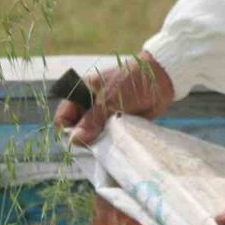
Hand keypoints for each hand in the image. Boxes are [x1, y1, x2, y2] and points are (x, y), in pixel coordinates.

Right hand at [53, 51, 174, 145]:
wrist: (161, 79)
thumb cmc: (131, 82)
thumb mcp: (109, 100)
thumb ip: (92, 120)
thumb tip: (74, 140)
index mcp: (81, 94)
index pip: (63, 117)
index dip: (67, 130)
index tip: (78, 141)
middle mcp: (89, 107)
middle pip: (77, 130)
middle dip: (84, 139)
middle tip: (95, 144)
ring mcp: (103, 116)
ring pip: (92, 136)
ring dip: (98, 142)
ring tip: (107, 143)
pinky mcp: (117, 124)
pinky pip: (108, 138)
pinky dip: (110, 143)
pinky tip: (116, 146)